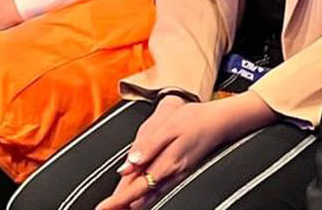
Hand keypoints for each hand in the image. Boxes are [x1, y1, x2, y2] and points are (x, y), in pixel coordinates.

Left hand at [100, 95, 275, 209]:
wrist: (219, 121)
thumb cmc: (193, 120)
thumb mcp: (167, 128)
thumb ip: (146, 148)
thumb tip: (126, 167)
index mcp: (164, 164)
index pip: (135, 188)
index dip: (117, 199)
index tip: (102, 207)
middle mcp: (170, 175)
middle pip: (140, 197)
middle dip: (121, 205)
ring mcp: (176, 176)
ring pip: (149, 196)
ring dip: (131, 204)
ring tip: (115, 207)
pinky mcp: (179, 172)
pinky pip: (158, 190)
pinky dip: (144, 197)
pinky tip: (137, 200)